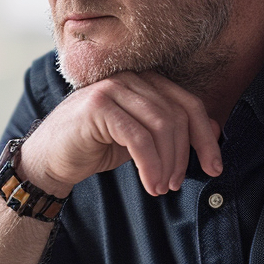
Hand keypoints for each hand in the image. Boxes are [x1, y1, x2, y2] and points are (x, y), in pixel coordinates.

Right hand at [17, 71, 223, 196]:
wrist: (48, 159)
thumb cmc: (94, 147)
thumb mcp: (140, 139)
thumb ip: (171, 131)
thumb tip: (215, 129)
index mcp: (144, 81)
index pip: (188, 104)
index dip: (206, 136)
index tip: (215, 166)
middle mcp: (130, 77)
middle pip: (177, 115)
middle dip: (185, 155)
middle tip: (177, 183)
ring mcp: (112, 87)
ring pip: (160, 125)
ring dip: (167, 163)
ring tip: (162, 187)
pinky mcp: (98, 105)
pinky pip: (138, 137)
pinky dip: (150, 165)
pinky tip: (150, 184)